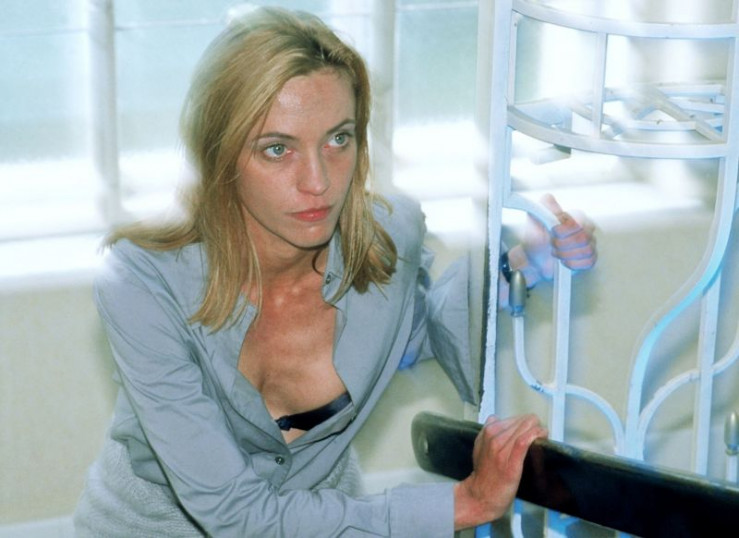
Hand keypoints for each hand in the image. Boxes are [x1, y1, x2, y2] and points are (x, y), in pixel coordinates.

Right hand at [453, 414, 546, 529]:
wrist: (481, 496)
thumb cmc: (484, 474)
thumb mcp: (479, 448)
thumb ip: (486, 432)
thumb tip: (495, 418)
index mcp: (487, 432)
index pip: (514, 418)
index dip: (527, 423)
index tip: (533, 430)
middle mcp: (493, 437)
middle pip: (522, 421)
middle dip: (534, 426)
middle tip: (540, 435)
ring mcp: (501, 449)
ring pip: (524, 428)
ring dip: (538, 429)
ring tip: (543, 435)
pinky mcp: (510, 462)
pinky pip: (524, 441)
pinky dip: (534, 435)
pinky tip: (542, 435)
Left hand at [517, 194, 596, 282]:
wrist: (533, 258)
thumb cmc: (536, 238)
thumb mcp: (535, 219)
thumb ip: (543, 207)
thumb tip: (549, 198)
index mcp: (575, 217)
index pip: (577, 223)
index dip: (563, 230)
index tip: (552, 233)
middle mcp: (586, 229)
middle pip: (584, 238)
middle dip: (563, 244)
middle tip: (552, 245)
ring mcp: (589, 244)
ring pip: (587, 251)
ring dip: (566, 254)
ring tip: (556, 253)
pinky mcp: (589, 259)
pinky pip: (589, 262)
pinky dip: (573, 263)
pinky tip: (564, 261)